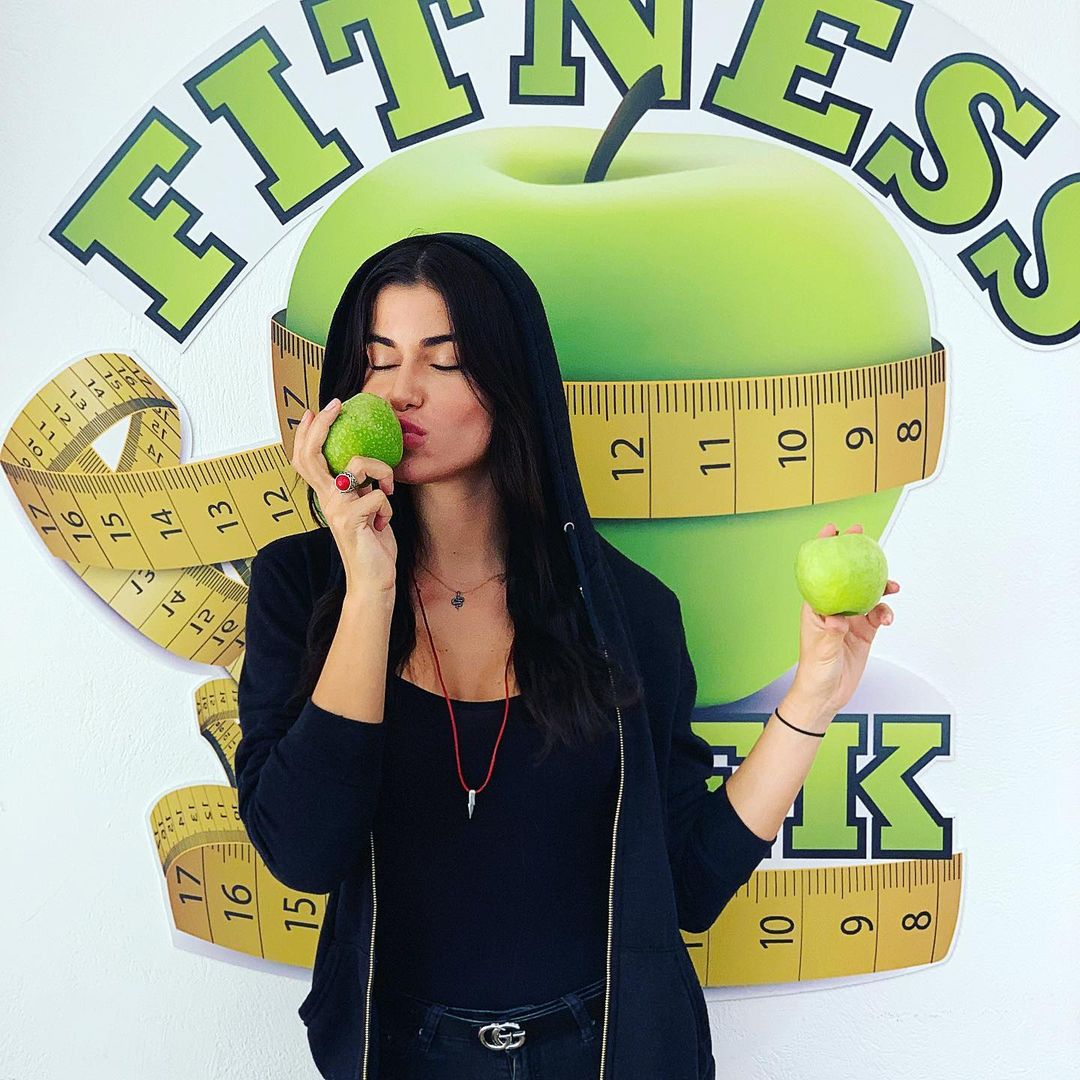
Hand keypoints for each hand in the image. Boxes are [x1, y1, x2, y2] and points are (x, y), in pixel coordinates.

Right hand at [289, 398, 398, 594]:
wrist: (373, 578)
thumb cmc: (371, 542)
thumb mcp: (364, 507)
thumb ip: (359, 487)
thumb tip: (365, 462)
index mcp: (327, 495)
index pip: (306, 459)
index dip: (307, 434)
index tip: (316, 411)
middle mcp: (326, 500)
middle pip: (312, 454)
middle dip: (324, 425)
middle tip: (336, 406)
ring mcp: (336, 509)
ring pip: (359, 466)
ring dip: (382, 472)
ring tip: (388, 490)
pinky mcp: (351, 519)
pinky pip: (378, 495)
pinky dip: (388, 506)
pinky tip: (383, 522)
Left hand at [789, 522, 899, 726]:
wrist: (827, 695)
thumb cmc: (815, 671)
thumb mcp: (821, 651)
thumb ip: (831, 633)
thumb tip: (838, 619)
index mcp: (816, 607)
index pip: (820, 572)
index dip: (825, 549)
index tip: (834, 530)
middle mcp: (834, 608)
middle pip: (847, 576)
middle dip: (857, 557)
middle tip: (867, 539)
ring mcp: (851, 619)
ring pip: (868, 593)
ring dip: (880, 587)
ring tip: (891, 586)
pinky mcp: (864, 632)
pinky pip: (878, 614)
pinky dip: (885, 612)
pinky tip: (888, 617)